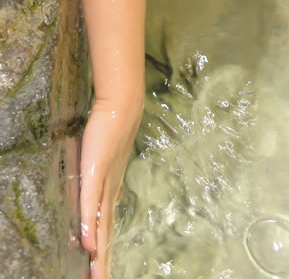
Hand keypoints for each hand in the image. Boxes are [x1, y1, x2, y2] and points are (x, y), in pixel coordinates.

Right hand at [80, 98, 142, 278]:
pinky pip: (90, 204)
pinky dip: (88, 224)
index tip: (103, 268)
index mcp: (112, 187)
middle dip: (104, 259)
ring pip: (100, 224)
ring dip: (98, 252)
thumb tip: (106, 190)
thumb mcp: (106, 156)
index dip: (105, 247)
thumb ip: (104, 175)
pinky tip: (87, 244)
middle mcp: (110, 189)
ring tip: (96, 275)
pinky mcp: (95, 173)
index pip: (108, 224)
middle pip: (106, 231)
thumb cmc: (113, 127)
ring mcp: (104, 182)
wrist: (122, 106)